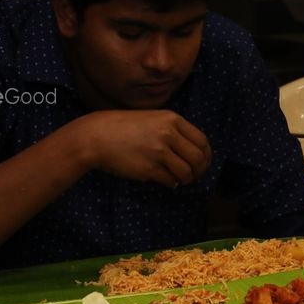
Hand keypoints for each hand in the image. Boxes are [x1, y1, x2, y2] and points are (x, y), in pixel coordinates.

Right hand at [76, 110, 211, 187]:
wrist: (97, 136)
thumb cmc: (124, 128)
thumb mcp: (153, 120)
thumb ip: (174, 131)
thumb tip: (195, 153)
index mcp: (172, 119)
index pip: (202, 140)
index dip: (206, 155)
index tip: (204, 162)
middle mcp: (168, 134)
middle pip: (198, 158)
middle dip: (200, 170)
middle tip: (195, 176)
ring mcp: (159, 151)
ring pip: (186, 172)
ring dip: (187, 179)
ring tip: (181, 180)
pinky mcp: (149, 168)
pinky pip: (170, 180)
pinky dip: (171, 183)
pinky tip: (167, 181)